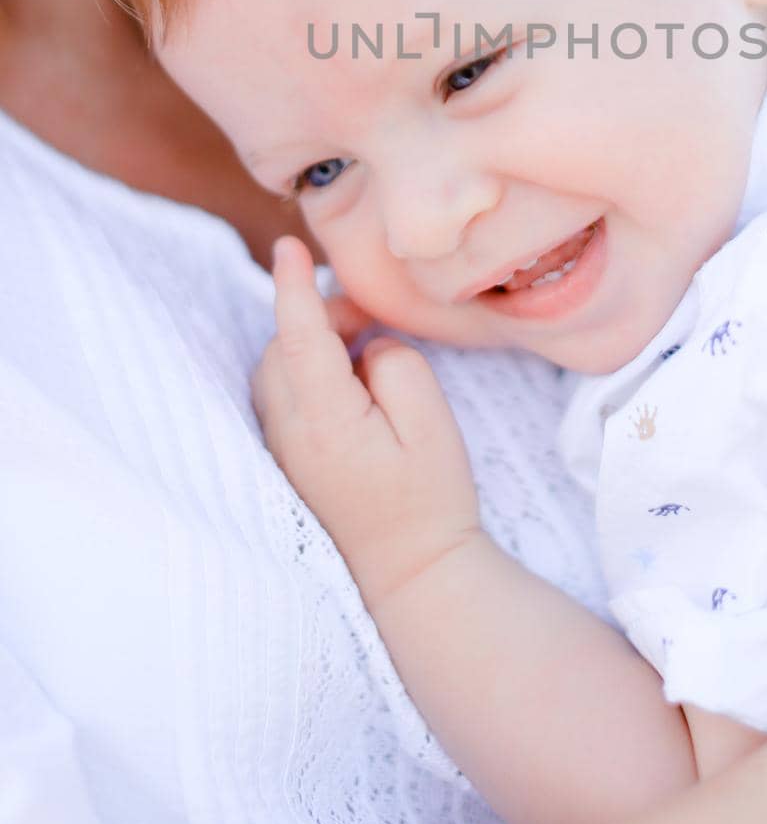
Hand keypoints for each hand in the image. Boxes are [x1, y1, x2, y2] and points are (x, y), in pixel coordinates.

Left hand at [252, 235, 482, 608]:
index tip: (288, 246)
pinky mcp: (289, 462)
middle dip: (319, 317)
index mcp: (326, 420)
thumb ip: (396, 366)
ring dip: (312, 345)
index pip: (298, 336)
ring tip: (365, 350)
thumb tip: (366, 347)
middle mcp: (291, 434)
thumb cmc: (429, 499)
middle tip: (373, 319)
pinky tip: (351, 385)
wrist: (412, 577)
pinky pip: (283, 397)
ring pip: (278, 371)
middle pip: (282, 348)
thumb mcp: (431, 424)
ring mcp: (284, 452)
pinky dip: (308, 372)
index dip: (292, 286)